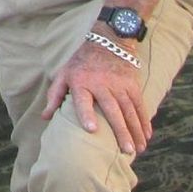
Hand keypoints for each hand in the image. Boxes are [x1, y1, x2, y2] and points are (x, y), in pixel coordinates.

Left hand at [43, 36, 150, 155]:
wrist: (108, 41)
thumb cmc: (81, 63)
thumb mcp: (64, 74)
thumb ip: (55, 96)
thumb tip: (45, 117)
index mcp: (81, 83)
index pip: (83, 100)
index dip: (86, 114)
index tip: (92, 129)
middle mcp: (102, 84)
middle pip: (112, 109)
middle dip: (121, 130)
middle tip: (127, 150)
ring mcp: (119, 84)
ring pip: (129, 109)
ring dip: (135, 130)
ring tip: (139, 149)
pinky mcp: (132, 84)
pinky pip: (139, 104)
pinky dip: (144, 120)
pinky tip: (147, 135)